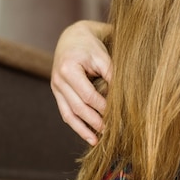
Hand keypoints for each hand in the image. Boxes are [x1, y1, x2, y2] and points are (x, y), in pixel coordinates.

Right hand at [50, 20, 111, 144]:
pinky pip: (66, 113)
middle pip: (78, 108)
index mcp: (68, 69)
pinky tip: (89, 137)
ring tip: (98, 141)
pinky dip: (77, 126)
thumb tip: (123, 97)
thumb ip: (112, 74)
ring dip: (84, 129)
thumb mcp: (102, 56)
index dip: (103, 107)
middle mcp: (58, 81)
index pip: (88, 95)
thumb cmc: (91, 46)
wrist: (73, 38)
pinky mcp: (58, 94)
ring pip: (69, 114)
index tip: (117, 115)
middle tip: (111, 131)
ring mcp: (55, 89)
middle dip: (95, 121)